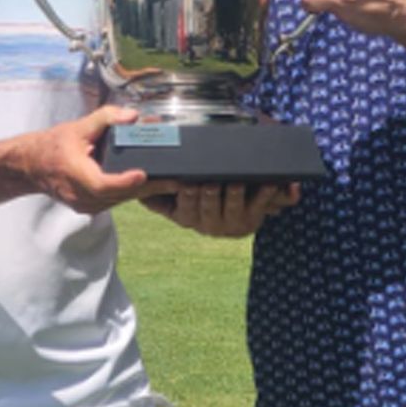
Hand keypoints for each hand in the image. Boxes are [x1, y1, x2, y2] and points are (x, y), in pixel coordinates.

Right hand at [20, 105, 178, 214]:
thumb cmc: (53, 145)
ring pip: (119, 200)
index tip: (143, 174)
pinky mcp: (89, 207)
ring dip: (142, 193)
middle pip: (118, 195)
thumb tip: (132, 115)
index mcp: (76, 174)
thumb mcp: (78, 127)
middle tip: (174, 179)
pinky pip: (114, 202)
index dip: (124, 181)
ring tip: (169, 183)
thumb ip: (106, 118)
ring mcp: (85, 205)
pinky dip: (130, 194)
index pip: (102, 184)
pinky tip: (149, 186)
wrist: (32, 166)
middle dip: (148, 187)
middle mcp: (80, 195)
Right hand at [142, 182, 299, 236]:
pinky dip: (265, 194)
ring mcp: (232, 223)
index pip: (185, 209)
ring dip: (234, 195)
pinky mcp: (252, 219)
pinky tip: (269, 182)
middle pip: (208, 209)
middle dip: (209, 196)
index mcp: (188, 217)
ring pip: (232, 209)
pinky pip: (259, 206)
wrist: (230, 216)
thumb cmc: (196, 199)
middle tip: (209, 182)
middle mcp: (209, 224)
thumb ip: (155, 196)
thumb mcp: (173, 201)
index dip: (187, 197)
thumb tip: (137, 190)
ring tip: (235, 182)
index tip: (188, 185)